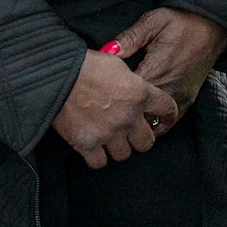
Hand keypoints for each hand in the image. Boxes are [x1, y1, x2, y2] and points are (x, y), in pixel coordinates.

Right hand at [53, 50, 178, 169]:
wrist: (58, 75)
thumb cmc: (86, 64)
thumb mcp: (117, 64)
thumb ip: (131, 80)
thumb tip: (133, 86)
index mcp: (140, 94)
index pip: (168, 110)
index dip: (167, 116)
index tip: (163, 119)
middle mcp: (129, 117)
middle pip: (147, 142)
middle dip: (139, 138)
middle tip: (130, 133)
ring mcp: (109, 133)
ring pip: (124, 154)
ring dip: (118, 148)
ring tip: (109, 140)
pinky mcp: (88, 144)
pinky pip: (100, 162)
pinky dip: (97, 158)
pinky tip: (93, 149)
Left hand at [117, 6, 226, 118]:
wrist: (214, 26)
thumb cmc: (181, 21)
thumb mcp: (153, 21)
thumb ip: (130, 37)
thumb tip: (107, 51)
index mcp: (156, 70)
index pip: (125, 95)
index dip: (110, 95)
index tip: (100, 91)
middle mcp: (168, 89)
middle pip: (136, 113)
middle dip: (120, 111)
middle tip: (106, 107)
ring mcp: (179, 97)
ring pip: (151, 122)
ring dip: (136, 121)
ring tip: (121, 116)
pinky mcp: (187, 101)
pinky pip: (168, 123)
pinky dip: (153, 124)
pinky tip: (141, 120)